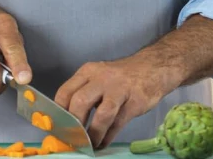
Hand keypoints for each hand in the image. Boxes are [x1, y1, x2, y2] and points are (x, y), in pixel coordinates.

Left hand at [55, 56, 177, 149]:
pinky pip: (118, 123)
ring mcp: (120, 90)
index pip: (65, 92)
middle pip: (80, 102)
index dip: (58, 113)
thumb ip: (84, 93)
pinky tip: (104, 142)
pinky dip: (108, 136)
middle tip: (73, 138)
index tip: (57, 128)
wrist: (154, 67)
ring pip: (102, 115)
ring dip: (93, 134)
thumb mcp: (99, 77)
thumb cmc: (122, 77)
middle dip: (74, 125)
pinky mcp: (135, 102)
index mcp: (88, 72)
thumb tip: (66, 121)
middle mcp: (102, 78)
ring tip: (90, 144)